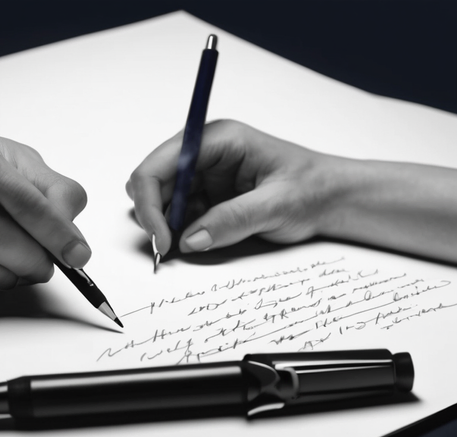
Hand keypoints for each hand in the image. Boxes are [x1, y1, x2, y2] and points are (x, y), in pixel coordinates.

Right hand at [126, 120, 345, 254]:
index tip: (162, 238)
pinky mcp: (205, 195)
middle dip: (154, 215)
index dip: (150, 201)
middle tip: (168, 247)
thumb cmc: (314, 189)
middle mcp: (203, 153)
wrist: (333, 199)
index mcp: (218, 139)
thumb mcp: (277, 205)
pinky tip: (195, 241)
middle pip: (152, 181)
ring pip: (160, 200)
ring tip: (184, 245)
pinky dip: (178, 231)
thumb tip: (190, 239)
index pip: (160, 164)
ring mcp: (202, 175)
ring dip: (165, 225)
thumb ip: (233, 220)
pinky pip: (177, 214)